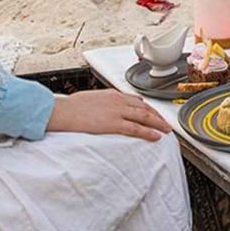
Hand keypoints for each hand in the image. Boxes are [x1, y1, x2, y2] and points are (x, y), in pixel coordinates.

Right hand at [46, 89, 172, 140]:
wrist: (63, 111)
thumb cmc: (71, 107)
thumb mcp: (90, 99)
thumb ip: (102, 103)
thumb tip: (104, 109)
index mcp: (112, 94)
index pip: (135, 100)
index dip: (147, 108)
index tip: (153, 113)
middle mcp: (118, 101)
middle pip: (144, 108)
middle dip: (157, 116)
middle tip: (165, 123)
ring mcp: (117, 112)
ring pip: (145, 117)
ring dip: (158, 123)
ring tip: (166, 130)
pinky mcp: (114, 123)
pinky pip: (136, 128)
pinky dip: (148, 132)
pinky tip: (156, 136)